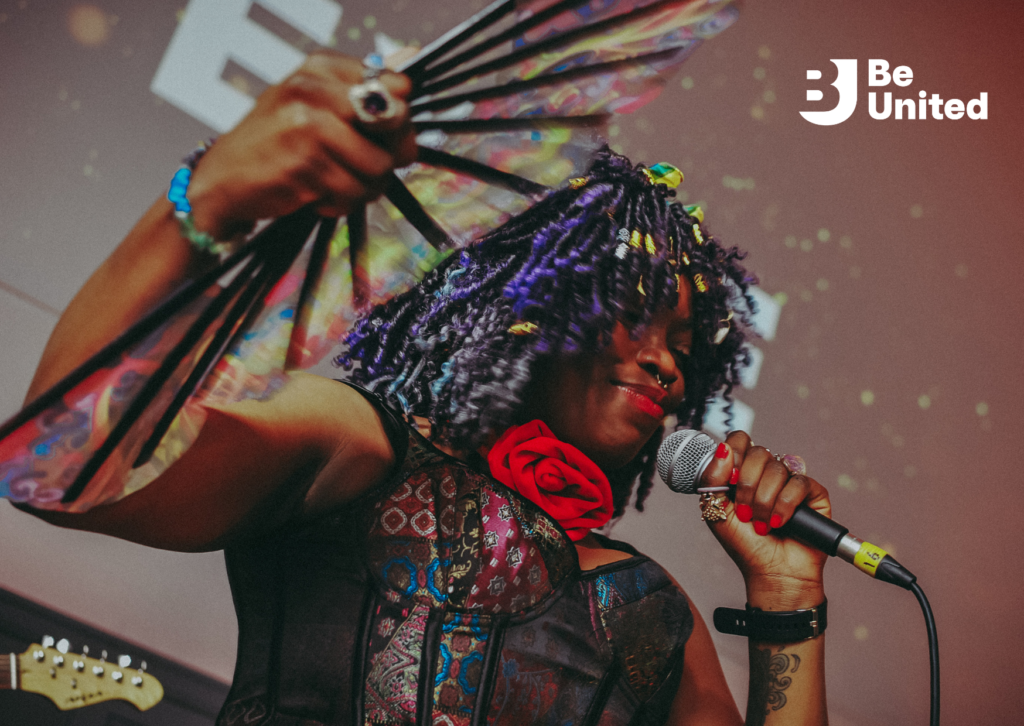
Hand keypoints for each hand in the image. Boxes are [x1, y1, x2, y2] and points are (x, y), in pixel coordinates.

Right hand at [185, 52, 416, 238]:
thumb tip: (409, 77)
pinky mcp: (304, 167)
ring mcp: (307, 128)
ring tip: (334, 181)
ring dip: (363, 186)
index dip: (398, 120)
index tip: (379, 133)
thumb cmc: (276, 143)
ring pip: (378, 167)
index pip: (396, 87)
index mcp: (320, 68)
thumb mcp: (315, 104)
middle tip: (362, 163)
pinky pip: (353, 194)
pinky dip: (340, 202)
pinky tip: (316, 193)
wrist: (223, 179)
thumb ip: (364, 94)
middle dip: (388, 154)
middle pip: (396, 124)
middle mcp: (313, 90)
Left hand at [699, 431, 829, 609]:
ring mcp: (790, 482)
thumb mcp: (717, 509)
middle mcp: (767, 474)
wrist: (771, 572)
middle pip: (758, 452)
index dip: (734, 455)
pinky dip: (785, 505)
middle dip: (746, 486)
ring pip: (777, 468)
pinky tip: (780, 523)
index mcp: (743, 472)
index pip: (739, 441)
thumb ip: (713, 477)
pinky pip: (799, 482)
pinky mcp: (814, 494)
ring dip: (764, 501)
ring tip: (761, 524)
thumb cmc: (744, 544)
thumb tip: (723, 448)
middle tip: (745, 512)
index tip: (728, 481)